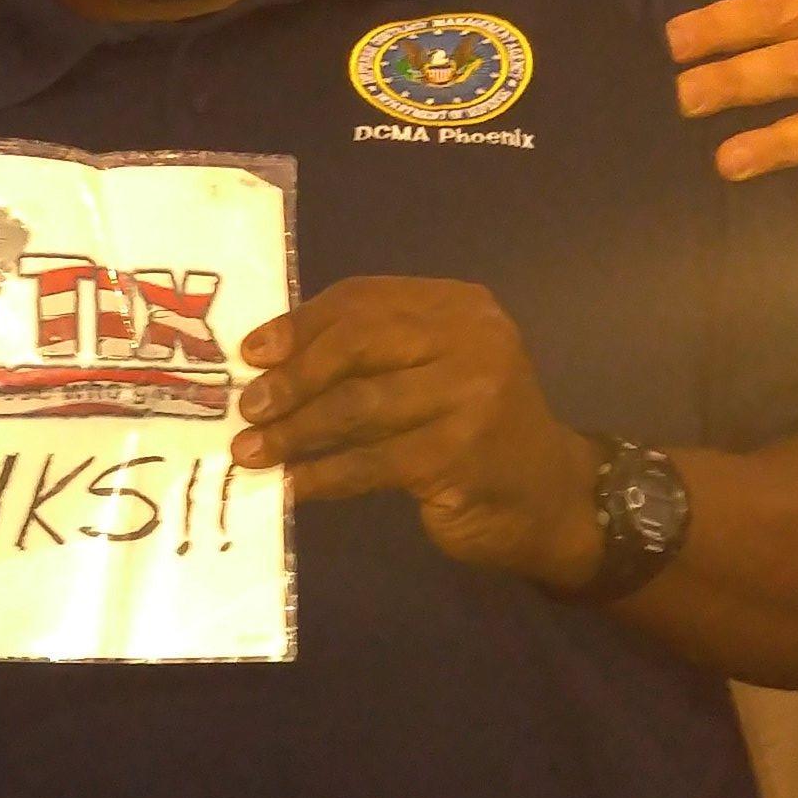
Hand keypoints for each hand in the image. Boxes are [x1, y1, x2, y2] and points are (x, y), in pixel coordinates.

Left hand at [235, 277, 600, 590]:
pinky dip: (321, 475)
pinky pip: (369, 462)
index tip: (252, 355)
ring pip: (357, 405)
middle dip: (293, 377)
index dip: (300, 325)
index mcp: (459, 307)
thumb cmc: (471, 431)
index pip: (363, 299)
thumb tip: (267, 362)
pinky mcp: (460, 456)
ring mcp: (472, 397)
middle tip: (249, 409)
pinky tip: (290, 485)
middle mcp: (472, 340)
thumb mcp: (430, 373)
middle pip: (357, 343)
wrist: (548, 498)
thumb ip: (369, 356)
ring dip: (294, 432)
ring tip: (250, 452)